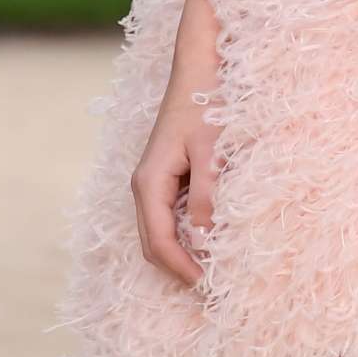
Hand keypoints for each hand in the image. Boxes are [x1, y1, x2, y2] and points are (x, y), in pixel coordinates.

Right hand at [131, 69, 218, 286]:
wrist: (199, 67)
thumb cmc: (206, 104)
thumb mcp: (211, 152)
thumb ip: (207, 197)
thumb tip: (204, 242)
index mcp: (149, 183)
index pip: (158, 243)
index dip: (181, 269)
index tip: (206, 286)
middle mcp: (145, 186)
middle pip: (154, 243)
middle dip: (178, 268)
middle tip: (210, 288)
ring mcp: (153, 181)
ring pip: (161, 231)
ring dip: (182, 253)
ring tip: (212, 270)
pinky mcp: (166, 175)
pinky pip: (171, 215)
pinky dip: (186, 233)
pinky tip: (210, 239)